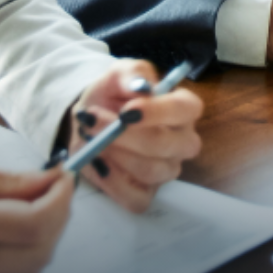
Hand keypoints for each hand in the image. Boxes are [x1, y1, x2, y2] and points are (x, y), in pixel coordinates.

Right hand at [0, 161, 73, 272]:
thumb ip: (1, 181)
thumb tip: (44, 181)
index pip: (33, 223)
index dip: (60, 200)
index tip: (63, 177)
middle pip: (38, 254)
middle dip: (59, 219)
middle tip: (56, 188)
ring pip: (26, 270)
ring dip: (45, 237)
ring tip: (38, 201)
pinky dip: (21, 249)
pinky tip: (13, 221)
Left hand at [65, 60, 202, 212]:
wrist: (88, 119)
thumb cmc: (111, 94)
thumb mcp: (118, 74)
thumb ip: (131, 73)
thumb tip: (141, 86)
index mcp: (182, 108)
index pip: (185, 110)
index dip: (158, 112)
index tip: (126, 111)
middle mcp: (181, 142)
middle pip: (164, 145)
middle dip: (124, 135)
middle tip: (91, 120)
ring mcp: (166, 170)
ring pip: (149, 171)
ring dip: (113, 153)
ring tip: (91, 136)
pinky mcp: (147, 194)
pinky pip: (135, 198)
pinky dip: (110, 181)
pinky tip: (96, 161)